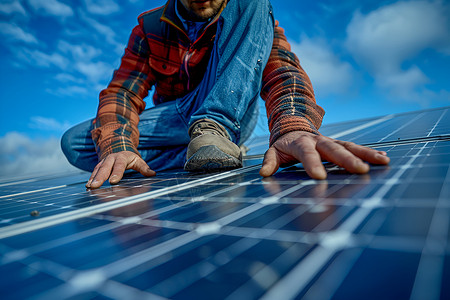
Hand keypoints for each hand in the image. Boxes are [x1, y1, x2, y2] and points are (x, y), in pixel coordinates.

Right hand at [86, 151, 155, 188]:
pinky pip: (94, 172)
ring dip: (93, 178)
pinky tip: (88, 186)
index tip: (113, 181)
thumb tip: (153, 173)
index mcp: (122, 157)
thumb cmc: (130, 158)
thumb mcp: (138, 161)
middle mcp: (111, 158)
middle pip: (105, 167)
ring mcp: (104, 161)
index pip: (119, 165)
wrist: (118, 150)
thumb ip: (144, 168)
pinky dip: (91, 178)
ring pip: (98, 169)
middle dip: (100, 177)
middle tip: (96, 186)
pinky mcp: (99, 166)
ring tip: (90, 187)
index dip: (116, 173)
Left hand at [259, 131, 389, 178]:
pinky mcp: (340, 144)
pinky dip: (369, 152)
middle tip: (361, 171)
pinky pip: (355, 147)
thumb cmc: (284, 145)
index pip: (306, 153)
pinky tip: (384, 159)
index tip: (320, 178)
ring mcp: (331, 141)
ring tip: (382, 162)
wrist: (294, 127)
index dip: (312, 164)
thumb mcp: (273, 152)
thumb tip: (264, 174)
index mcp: (300, 142)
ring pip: (349, 146)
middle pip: (334, 149)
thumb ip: (270, 162)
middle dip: (347, 160)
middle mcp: (318, 140)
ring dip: (366, 154)